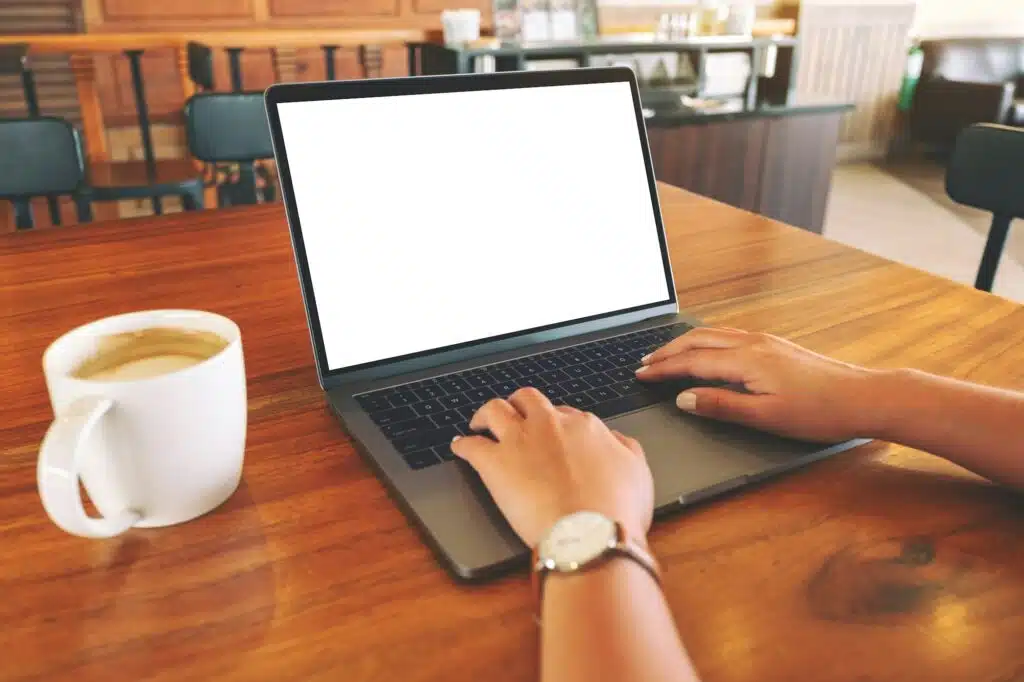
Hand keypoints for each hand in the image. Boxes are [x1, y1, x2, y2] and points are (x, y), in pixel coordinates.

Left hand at [451, 387, 653, 547]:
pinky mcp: (495, 464)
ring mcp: (520, 441)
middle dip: (519, 405)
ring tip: (480, 422)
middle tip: (514, 415)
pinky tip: (459, 447)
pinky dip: (463, 444)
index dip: (555, 422)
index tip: (551, 433)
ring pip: (494, 409)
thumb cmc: (616, 512)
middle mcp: (550, 425)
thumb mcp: (637, 473)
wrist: (590, 535)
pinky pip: (471, 445)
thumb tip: (615, 440)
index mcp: (584, 426)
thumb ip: (625, 449)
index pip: (564, 413)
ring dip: (485, 414)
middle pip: (528, 400)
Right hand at [636, 327, 876, 441]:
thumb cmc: (819, 411)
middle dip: (667, 351)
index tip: (640, 375)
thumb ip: (721, 405)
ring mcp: (765, 341)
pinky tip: (706, 349)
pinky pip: (729, 335)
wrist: (863, 397)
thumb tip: (684, 398)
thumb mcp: (765, 417)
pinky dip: (706, 341)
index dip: (663, 369)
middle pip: (698, 340)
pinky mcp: (776, 345)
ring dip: (685, 343)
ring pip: (713, 334)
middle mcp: (752, 343)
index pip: (692, 361)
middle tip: (644, 364)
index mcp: (746, 360)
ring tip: (666, 355)